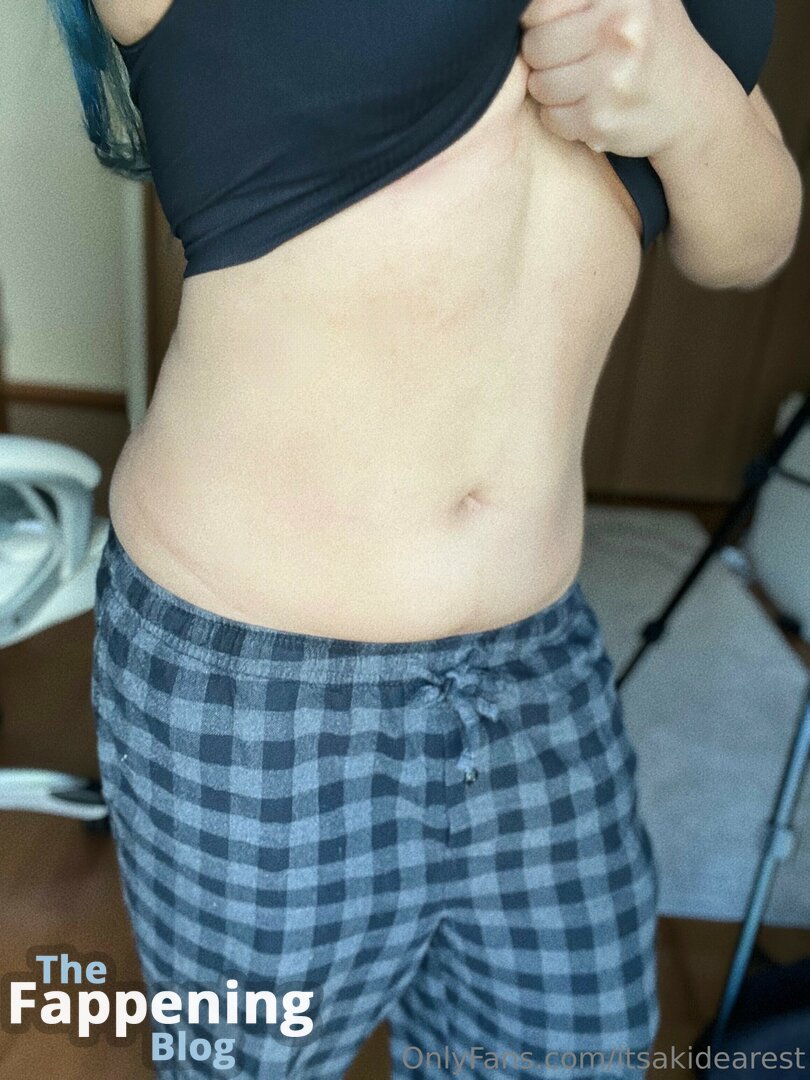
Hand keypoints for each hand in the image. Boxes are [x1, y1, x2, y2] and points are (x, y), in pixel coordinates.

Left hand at [519, 0, 709, 157]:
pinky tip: (587, 106)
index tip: (555, 27)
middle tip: (569, 58)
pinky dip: (562, 117)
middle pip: (534, 46)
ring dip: (551, 88)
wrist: (695, 103)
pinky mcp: (601, 120)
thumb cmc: (653, 42)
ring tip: (580, 82)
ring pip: (539, 84)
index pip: (540, 5)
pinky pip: (551, 118)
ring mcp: (610, 78)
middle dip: (543, 56)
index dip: (538, 19)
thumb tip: (520, 1)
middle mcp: (618, 30)